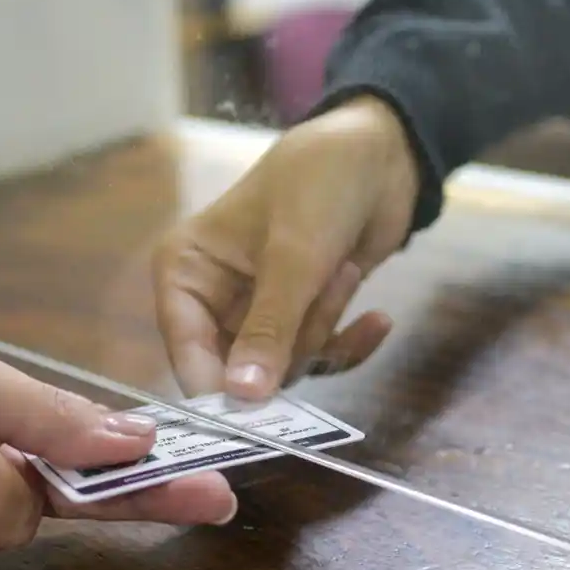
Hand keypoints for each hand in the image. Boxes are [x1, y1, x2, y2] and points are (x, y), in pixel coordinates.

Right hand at [152, 95, 419, 399]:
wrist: (383, 154)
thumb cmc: (320, 184)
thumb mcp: (293, 257)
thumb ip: (268, 331)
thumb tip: (242, 398)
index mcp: (185, 272)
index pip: (187, 351)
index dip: (218, 388)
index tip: (257, 415)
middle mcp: (212, 298)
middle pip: (240, 369)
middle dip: (293, 340)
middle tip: (323, 287)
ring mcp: (257, 313)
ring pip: (285, 366)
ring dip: (323, 325)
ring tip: (342, 269)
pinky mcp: (301, 320)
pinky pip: (318, 359)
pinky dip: (348, 341)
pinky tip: (378, 319)